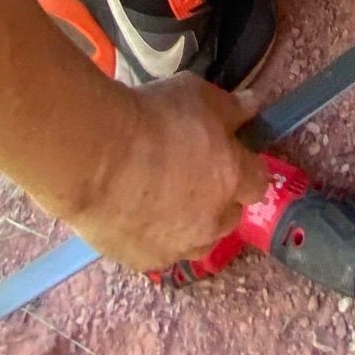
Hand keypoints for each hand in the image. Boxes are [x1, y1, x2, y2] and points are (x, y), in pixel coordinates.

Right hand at [69, 73, 267, 272]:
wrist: (96, 157)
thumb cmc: (150, 117)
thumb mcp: (195, 93)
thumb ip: (230, 106)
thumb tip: (252, 107)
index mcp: (232, 177)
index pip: (258, 181)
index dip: (246, 167)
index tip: (230, 153)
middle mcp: (213, 218)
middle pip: (231, 215)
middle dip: (221, 198)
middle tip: (194, 174)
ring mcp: (179, 245)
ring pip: (199, 240)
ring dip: (192, 223)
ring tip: (165, 198)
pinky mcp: (146, 261)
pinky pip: (161, 250)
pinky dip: (155, 236)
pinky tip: (136, 213)